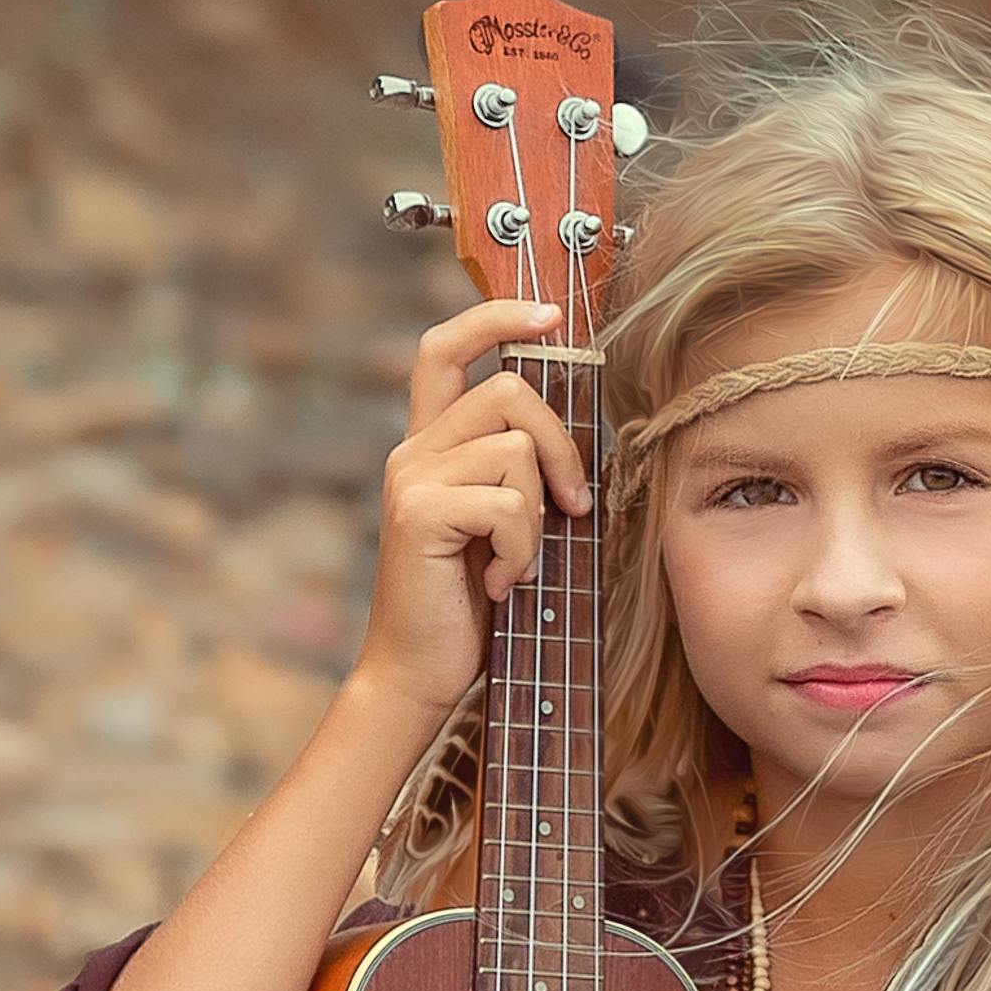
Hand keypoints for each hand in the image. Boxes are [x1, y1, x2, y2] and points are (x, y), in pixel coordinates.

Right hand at [352, 299, 591, 722]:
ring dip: (539, 514)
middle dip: (560, 443)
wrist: (418, 674)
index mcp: (431, 445)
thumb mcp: (502, 527)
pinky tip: (502, 583)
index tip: (548, 316)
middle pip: (509, 390)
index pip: (446, 347)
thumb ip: (520, 476)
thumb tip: (579, 442)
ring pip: (514, 449)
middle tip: (573, 505)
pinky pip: (507, 502)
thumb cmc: (470, 608)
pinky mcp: (419, 513)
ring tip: (520, 561)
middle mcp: (414, 451)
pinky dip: (522, 548)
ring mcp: (411, 478)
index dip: (496, 317)